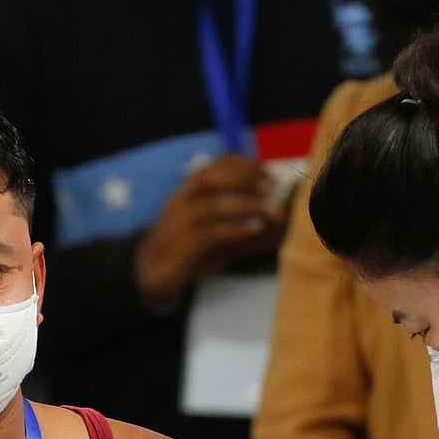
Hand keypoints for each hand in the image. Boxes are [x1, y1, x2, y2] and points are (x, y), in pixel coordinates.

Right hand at [135, 155, 287, 305]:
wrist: (153, 274)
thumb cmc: (191, 250)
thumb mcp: (223, 237)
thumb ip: (250, 229)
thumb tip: (285, 225)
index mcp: (188, 192)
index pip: (213, 166)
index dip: (241, 164)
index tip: (266, 170)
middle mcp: (181, 201)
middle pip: (209, 178)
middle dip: (243, 178)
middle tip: (272, 186)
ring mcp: (178, 223)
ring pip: (211, 204)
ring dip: (245, 204)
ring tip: (271, 210)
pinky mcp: (181, 247)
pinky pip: (209, 233)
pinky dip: (235, 228)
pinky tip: (255, 228)